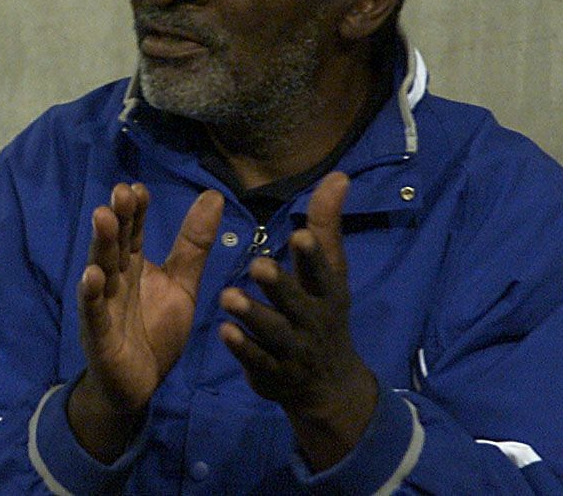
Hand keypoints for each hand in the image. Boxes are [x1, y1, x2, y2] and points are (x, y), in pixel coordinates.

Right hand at [68, 184, 221, 461]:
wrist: (140, 383)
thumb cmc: (156, 330)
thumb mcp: (182, 285)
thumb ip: (194, 245)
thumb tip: (213, 195)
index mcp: (133, 266)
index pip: (133, 232)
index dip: (135, 212)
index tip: (138, 188)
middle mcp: (114, 279)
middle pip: (115, 244)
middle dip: (117, 219)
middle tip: (120, 193)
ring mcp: (103, 304)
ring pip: (100, 269)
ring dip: (100, 244)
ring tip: (102, 217)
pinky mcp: (99, 334)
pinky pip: (94, 312)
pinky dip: (91, 294)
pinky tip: (91, 276)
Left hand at [218, 172, 377, 471]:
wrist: (330, 386)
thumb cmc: (324, 313)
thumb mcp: (331, 274)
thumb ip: (326, 225)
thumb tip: (338, 176)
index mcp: (328, 295)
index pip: (323, 274)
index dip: (313, 257)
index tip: (299, 234)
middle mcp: (313, 321)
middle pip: (296, 303)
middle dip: (279, 285)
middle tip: (258, 264)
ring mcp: (294, 351)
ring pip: (273, 332)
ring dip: (253, 314)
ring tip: (227, 296)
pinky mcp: (273, 373)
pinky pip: (257, 361)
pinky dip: (242, 348)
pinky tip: (223, 331)